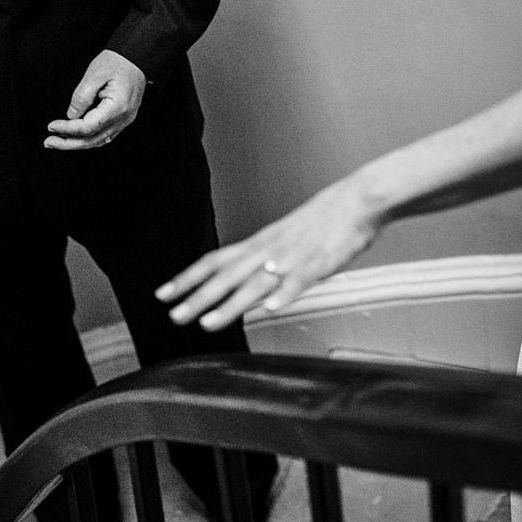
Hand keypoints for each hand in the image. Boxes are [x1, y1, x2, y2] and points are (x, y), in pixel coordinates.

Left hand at [46, 49, 145, 150]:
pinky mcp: (123, 118)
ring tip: (58, 141)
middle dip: (69, 143)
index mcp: (117, 107)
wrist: (136, 58)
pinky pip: (105, 135)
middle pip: (93, 139)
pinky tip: (76, 137)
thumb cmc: (118, 62)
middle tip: (50, 141)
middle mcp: (124, 117)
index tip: (52, 126)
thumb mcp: (94, 74)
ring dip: (77, 143)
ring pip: (99, 140)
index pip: (88, 127)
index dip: (68, 129)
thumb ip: (81, 97)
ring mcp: (125, 120)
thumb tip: (71, 116)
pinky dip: (89, 138)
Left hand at [155, 179, 382, 330]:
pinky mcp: (319, 263)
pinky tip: (271, 309)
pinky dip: (284, 295)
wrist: (358, 199)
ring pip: (256, 283)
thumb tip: (240, 279)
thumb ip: (262, 257)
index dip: (187, 278)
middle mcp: (269, 250)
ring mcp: (293, 258)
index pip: (214, 261)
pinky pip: (299, 281)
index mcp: (260, 243)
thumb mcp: (283, 236)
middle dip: (199, 298)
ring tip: (209, 322)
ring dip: (231, 304)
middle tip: (175, 316)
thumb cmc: (324, 219)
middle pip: (228, 276)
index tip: (163, 294)